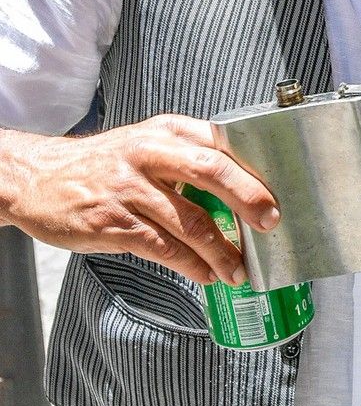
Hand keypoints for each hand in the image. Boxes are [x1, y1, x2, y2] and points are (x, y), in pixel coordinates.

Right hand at [1, 115, 279, 286]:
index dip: (254, 167)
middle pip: (211, 170)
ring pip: (189, 220)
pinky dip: (190, 265)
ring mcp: (129, 188)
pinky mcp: (113, 221)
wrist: (35, 177)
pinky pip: (162, 247)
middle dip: (248, 198)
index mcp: (165, 131)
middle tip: (271, 223)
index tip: (280, 191)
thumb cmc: (102, 166)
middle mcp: (149, 153)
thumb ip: (189, 161)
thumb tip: (244, 195)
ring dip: (222, 250)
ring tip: (238, 270)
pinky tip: (205, 275)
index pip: (220, 142)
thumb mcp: (146, 146)